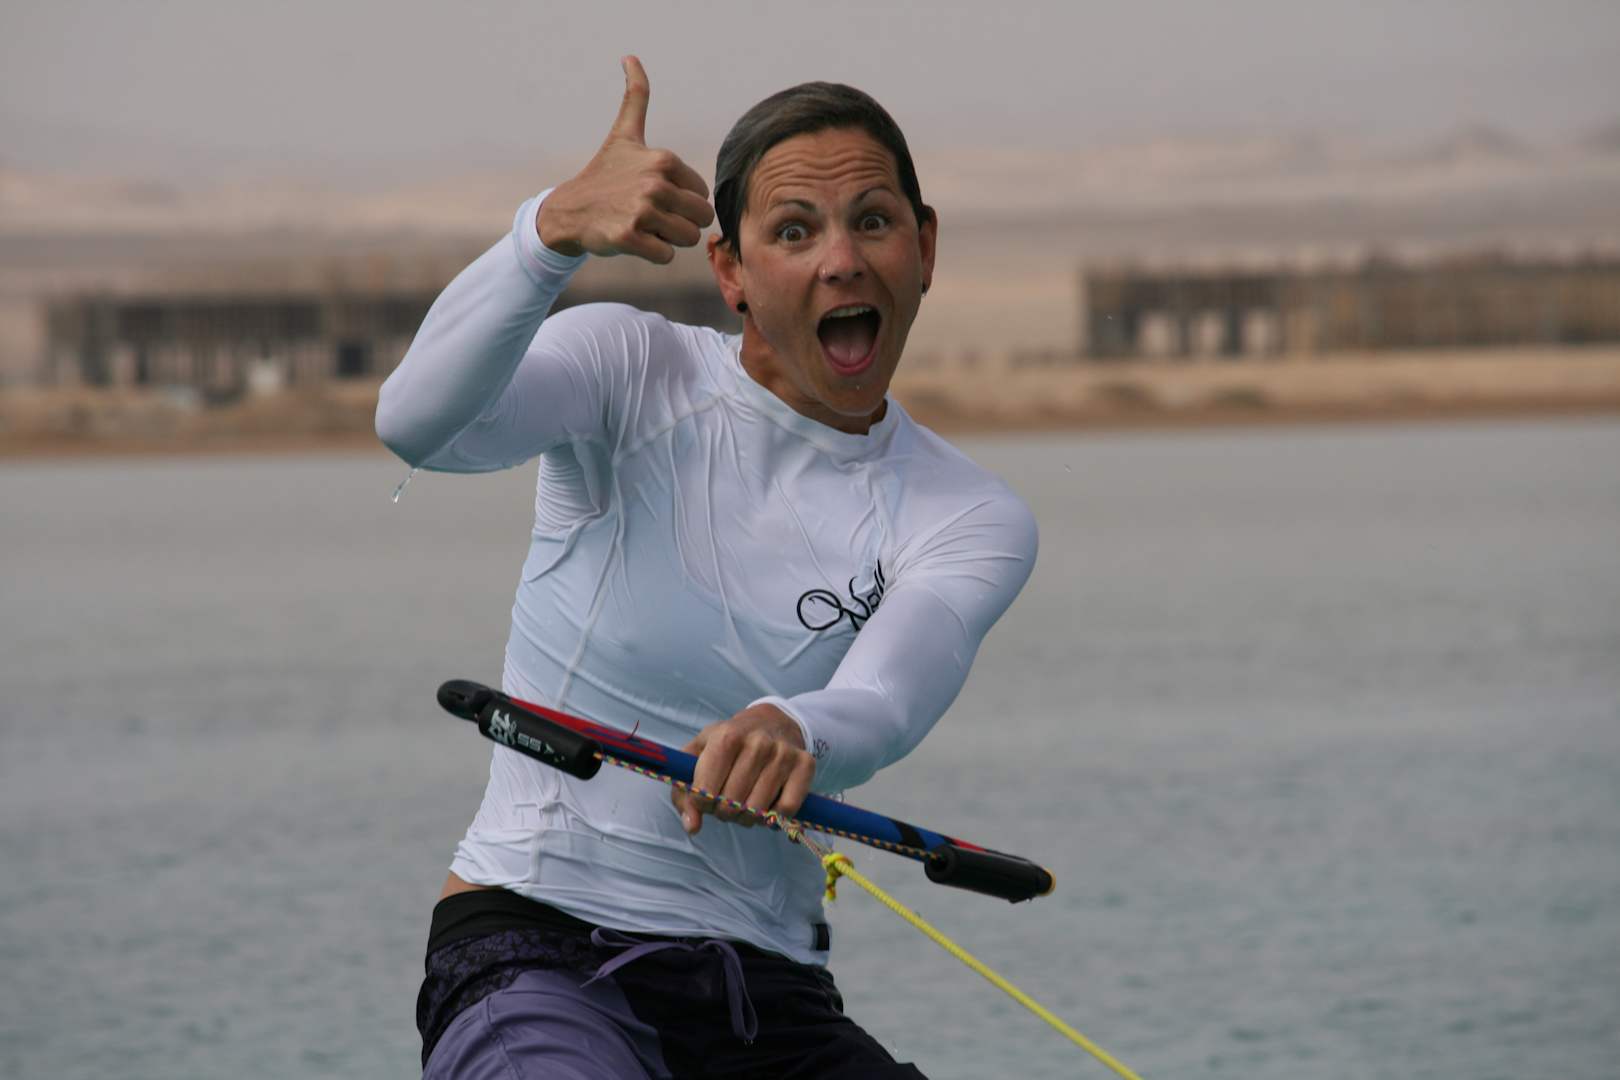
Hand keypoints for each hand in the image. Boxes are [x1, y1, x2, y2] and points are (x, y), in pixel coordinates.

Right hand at [537, 56, 714, 263]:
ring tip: (644, 227)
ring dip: (669, 239)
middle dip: (681, 223)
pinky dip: (654, 253)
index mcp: (663, 160)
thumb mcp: (624, 134)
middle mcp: (654, 183)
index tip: (654, 195)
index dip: (682, 201)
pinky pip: (666, 256)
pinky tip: (634, 240)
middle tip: (652, 216)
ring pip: (687, 239)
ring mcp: (641, 211)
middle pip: (700, 218)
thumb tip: (630, 56)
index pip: (702, 195)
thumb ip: (635, 98)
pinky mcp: (629, 238)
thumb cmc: (604, 175)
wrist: (569, 210)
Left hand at [673, 704, 815, 834]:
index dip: (701, 804)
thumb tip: (692, 826)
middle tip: (728, 801)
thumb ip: (684, 792)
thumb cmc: (729, 742)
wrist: (772, 721)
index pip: (704, 792)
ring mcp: (783, 753)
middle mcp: (757, 743)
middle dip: (725, 811)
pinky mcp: (805, 764)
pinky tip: (768, 805)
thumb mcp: (698, 754)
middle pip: (731, 805)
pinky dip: (774, 817)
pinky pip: (787, 809)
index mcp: (727, 736)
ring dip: (748, 817)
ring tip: (746, 803)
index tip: (706, 797)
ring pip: (758, 811)